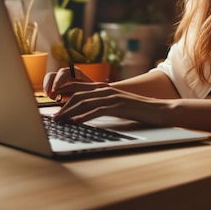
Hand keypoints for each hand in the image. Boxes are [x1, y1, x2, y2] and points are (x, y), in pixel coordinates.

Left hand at [44, 72, 171, 125]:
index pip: (80, 87)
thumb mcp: (117, 106)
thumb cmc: (138, 111)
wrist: (159, 110)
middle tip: (53, 118)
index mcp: (105, 89)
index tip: (51, 100)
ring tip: (60, 121)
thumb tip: (87, 113)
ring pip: (85, 102)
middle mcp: (107, 90)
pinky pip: (98, 110)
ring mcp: (113, 97)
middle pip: (78, 94)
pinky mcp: (118, 106)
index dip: (64, 92)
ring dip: (70, 112)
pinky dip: (85, 116)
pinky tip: (77, 122)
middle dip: (63, 106)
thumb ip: (103, 105)